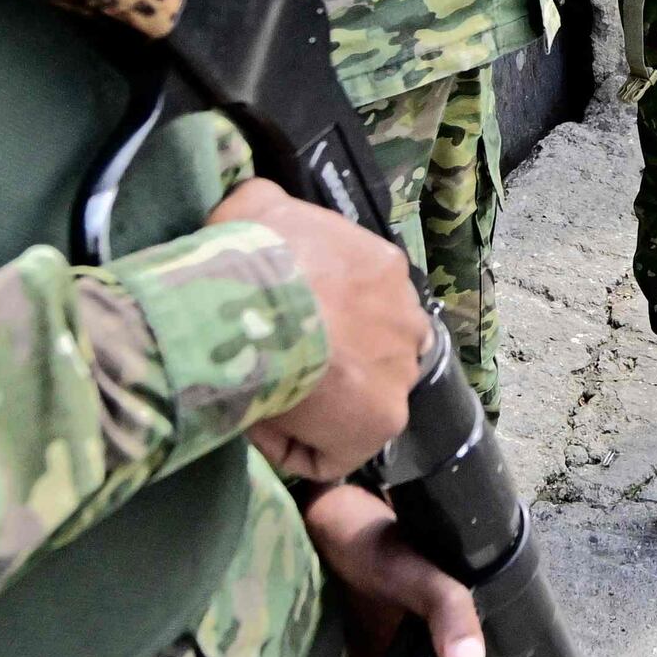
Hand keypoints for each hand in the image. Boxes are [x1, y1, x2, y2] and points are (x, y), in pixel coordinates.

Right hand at [213, 183, 426, 478]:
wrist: (251, 302)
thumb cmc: (251, 255)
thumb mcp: (254, 204)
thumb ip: (265, 206)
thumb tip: (256, 211)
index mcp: (384, 268)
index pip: (362, 305)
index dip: (318, 325)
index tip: (279, 334)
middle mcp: (406, 317)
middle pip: (369, 353)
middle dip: (327, 365)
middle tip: (274, 368)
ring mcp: (401, 369)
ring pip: (354, 404)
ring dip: (313, 408)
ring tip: (262, 401)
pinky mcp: (384, 419)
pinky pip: (333, 452)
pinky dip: (294, 448)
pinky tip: (258, 426)